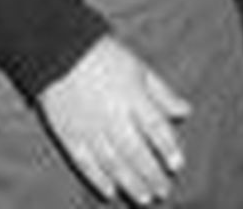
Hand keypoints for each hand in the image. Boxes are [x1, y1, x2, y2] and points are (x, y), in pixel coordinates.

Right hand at [39, 36, 189, 204]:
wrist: (58, 49)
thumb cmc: (103, 55)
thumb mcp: (139, 67)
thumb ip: (162, 92)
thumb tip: (185, 111)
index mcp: (132, 97)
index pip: (156, 129)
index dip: (168, 149)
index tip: (177, 165)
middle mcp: (112, 117)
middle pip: (137, 152)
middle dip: (152, 175)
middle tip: (164, 191)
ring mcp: (89, 128)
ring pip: (113, 163)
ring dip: (131, 183)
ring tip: (144, 198)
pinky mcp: (68, 135)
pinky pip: (85, 163)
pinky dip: (98, 179)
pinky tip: (110, 192)